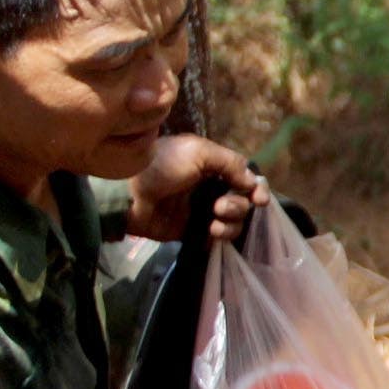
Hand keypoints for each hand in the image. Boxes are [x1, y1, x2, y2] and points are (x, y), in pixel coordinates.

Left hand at [129, 134, 267, 243]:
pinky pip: (217, 237)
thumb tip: (252, 182)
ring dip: (231, 222)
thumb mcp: (197, 151)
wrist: (128, 192)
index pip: (244, 178)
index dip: (256, 188)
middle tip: (219, 206)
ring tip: (214, 222)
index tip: (260, 199)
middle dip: (238, 205)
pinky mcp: (192, 231)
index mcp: (212, 166)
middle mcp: (210, 188)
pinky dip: (220, 236)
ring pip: (233, 221)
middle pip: (242, 201)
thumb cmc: (162, 164)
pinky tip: (210, 232)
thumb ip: (230, 162)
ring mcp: (201, 210)